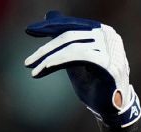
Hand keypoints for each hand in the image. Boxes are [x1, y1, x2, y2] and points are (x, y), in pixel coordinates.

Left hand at [24, 12, 140, 128]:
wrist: (113, 108)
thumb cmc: (94, 83)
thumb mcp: (76, 57)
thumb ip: (65, 39)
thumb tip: (49, 15)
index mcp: (101, 30)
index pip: (70, 24)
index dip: (49, 26)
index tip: (29, 31)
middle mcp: (108, 34)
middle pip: (68, 35)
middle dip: (45, 49)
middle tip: (27, 62)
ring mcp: (110, 47)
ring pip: (71, 45)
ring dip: (48, 59)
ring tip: (33, 71)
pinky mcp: (108, 62)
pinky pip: (78, 56)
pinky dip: (58, 61)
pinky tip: (45, 69)